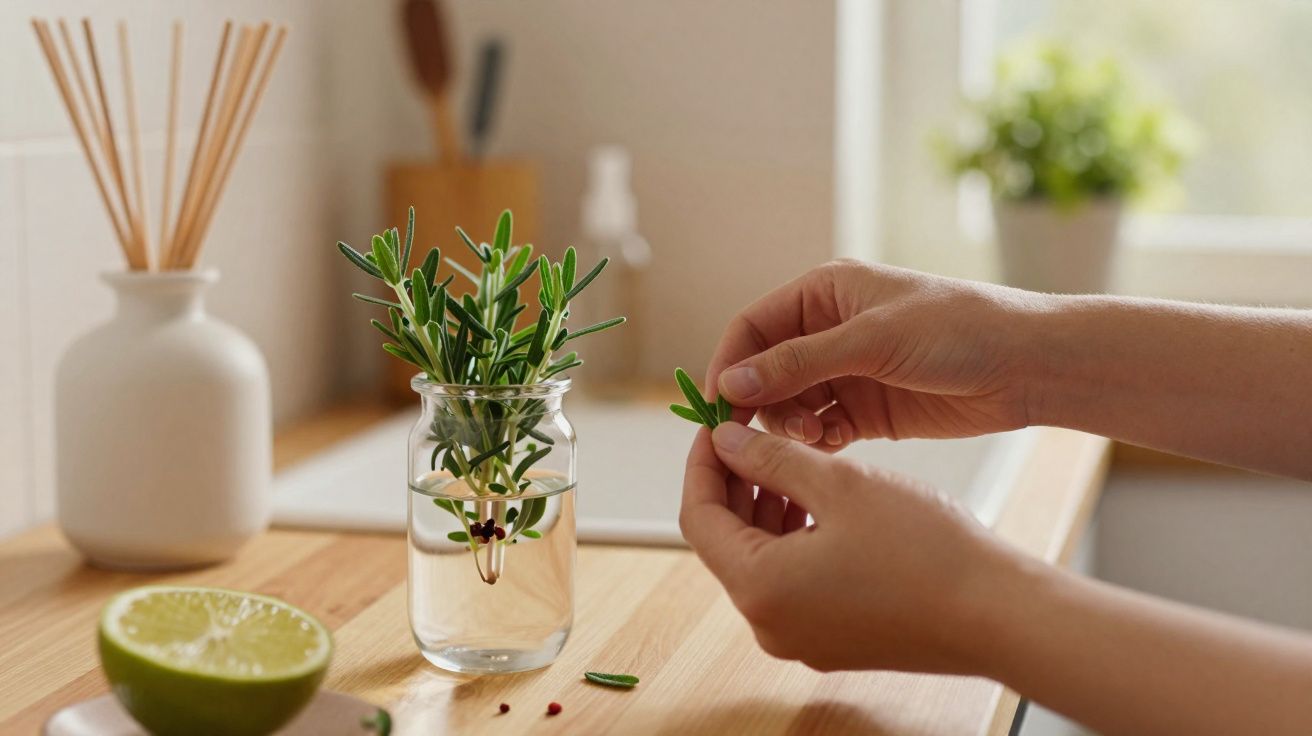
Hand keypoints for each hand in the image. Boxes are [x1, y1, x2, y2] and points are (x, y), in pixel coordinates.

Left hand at [680, 421, 1023, 672]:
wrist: (998, 614)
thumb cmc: (925, 549)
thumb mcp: (839, 484)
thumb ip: (772, 459)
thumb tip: (724, 439)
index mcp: (760, 588)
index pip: (697, 518)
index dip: (703, 464)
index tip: (716, 424)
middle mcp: (769, 624)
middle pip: (726, 541)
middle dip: (736, 484)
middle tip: (753, 433)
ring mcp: (801, 638)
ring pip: (761, 560)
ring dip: (767, 509)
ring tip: (792, 461)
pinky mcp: (833, 640)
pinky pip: (793, 582)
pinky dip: (794, 539)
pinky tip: (821, 503)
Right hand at [706, 260, 1048, 447]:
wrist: (1028, 366)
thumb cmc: (959, 330)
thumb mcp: (872, 340)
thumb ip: (798, 363)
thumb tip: (732, 382)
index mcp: (825, 293)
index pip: (754, 327)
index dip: (730, 363)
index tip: (716, 404)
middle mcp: (830, 330)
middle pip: (766, 370)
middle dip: (761, 402)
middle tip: (770, 433)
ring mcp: (849, 371)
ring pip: (790, 403)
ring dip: (790, 425)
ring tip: (813, 437)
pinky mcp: (868, 410)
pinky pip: (821, 428)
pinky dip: (817, 442)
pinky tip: (831, 448)